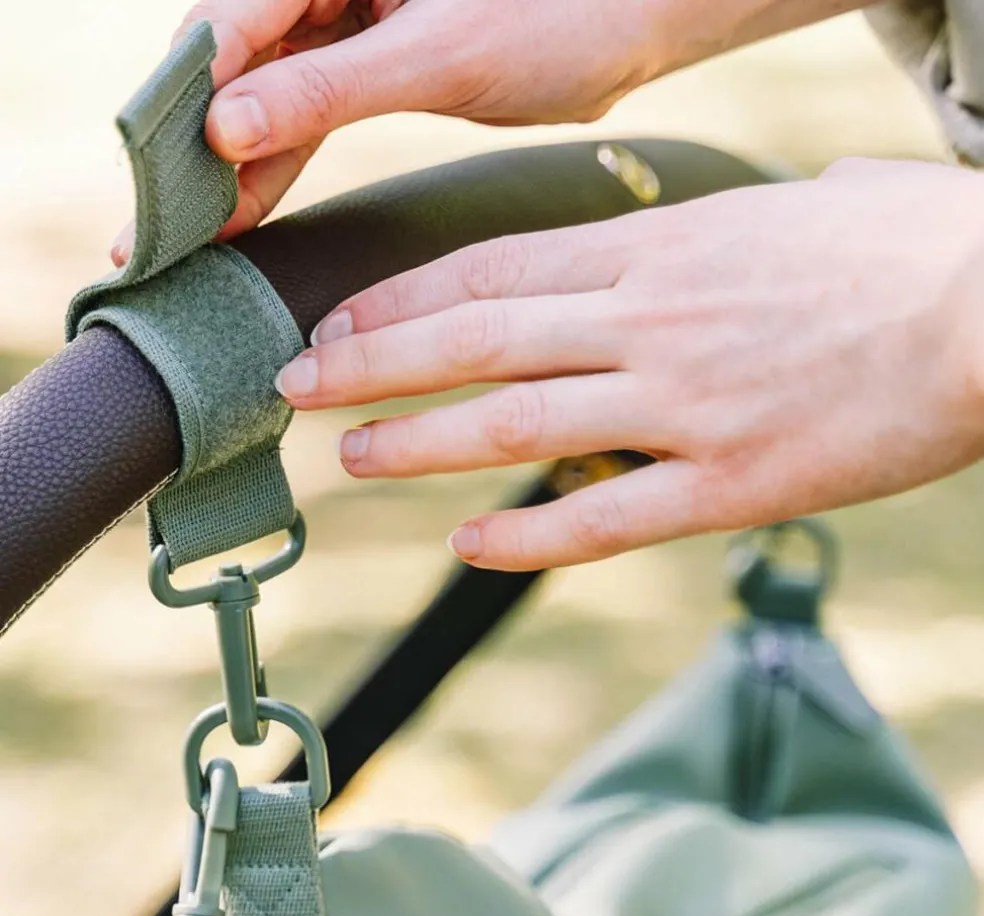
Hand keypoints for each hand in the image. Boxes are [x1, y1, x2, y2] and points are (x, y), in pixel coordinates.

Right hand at [110, 0, 666, 261]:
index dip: (186, 101)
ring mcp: (346, 13)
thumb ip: (327, 89)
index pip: (229, 19)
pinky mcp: (372, 56)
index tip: (157, 178)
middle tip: (160, 223)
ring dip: (235, 162)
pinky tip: (247, 209)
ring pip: (267, 90)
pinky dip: (282, 160)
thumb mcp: (436, 55)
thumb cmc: (558, 12)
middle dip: (198, 139)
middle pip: (235, 57)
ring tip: (195, 231)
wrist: (632, 18)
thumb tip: (225, 129)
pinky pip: (309, 110)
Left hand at [274, 159, 983, 569]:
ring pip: (517, 426)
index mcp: (663, 252)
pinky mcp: (733, 486)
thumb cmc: (919, 247)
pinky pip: (606, 516)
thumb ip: (761, 215)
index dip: (402, 301)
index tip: (340, 322)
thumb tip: (783, 202)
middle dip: (372, 365)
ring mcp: (685, 408)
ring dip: (423, 443)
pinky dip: (530, 535)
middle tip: (297, 386)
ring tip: (354, 458)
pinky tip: (471, 546)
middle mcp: (652, 325)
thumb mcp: (819, 203)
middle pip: (475, 342)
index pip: (493, 273)